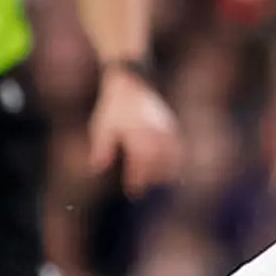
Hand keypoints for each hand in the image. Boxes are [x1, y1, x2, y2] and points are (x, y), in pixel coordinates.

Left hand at [86, 69, 180, 193]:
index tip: (133, 192)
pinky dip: (176, 160)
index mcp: (138, 135)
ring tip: (158, 182)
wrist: (132, 83)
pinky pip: (178, 147)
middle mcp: (155, 133)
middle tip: (142, 189)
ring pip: (172, 157)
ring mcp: (165, 129)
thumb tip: (97, 168)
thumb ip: (102, 149)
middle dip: (151, 179)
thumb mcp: (102, 128)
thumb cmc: (113, 107)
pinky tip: (171, 169)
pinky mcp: (171, 125)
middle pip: (158, 164)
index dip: (137, 180)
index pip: (140, 165)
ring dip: (166, 172)